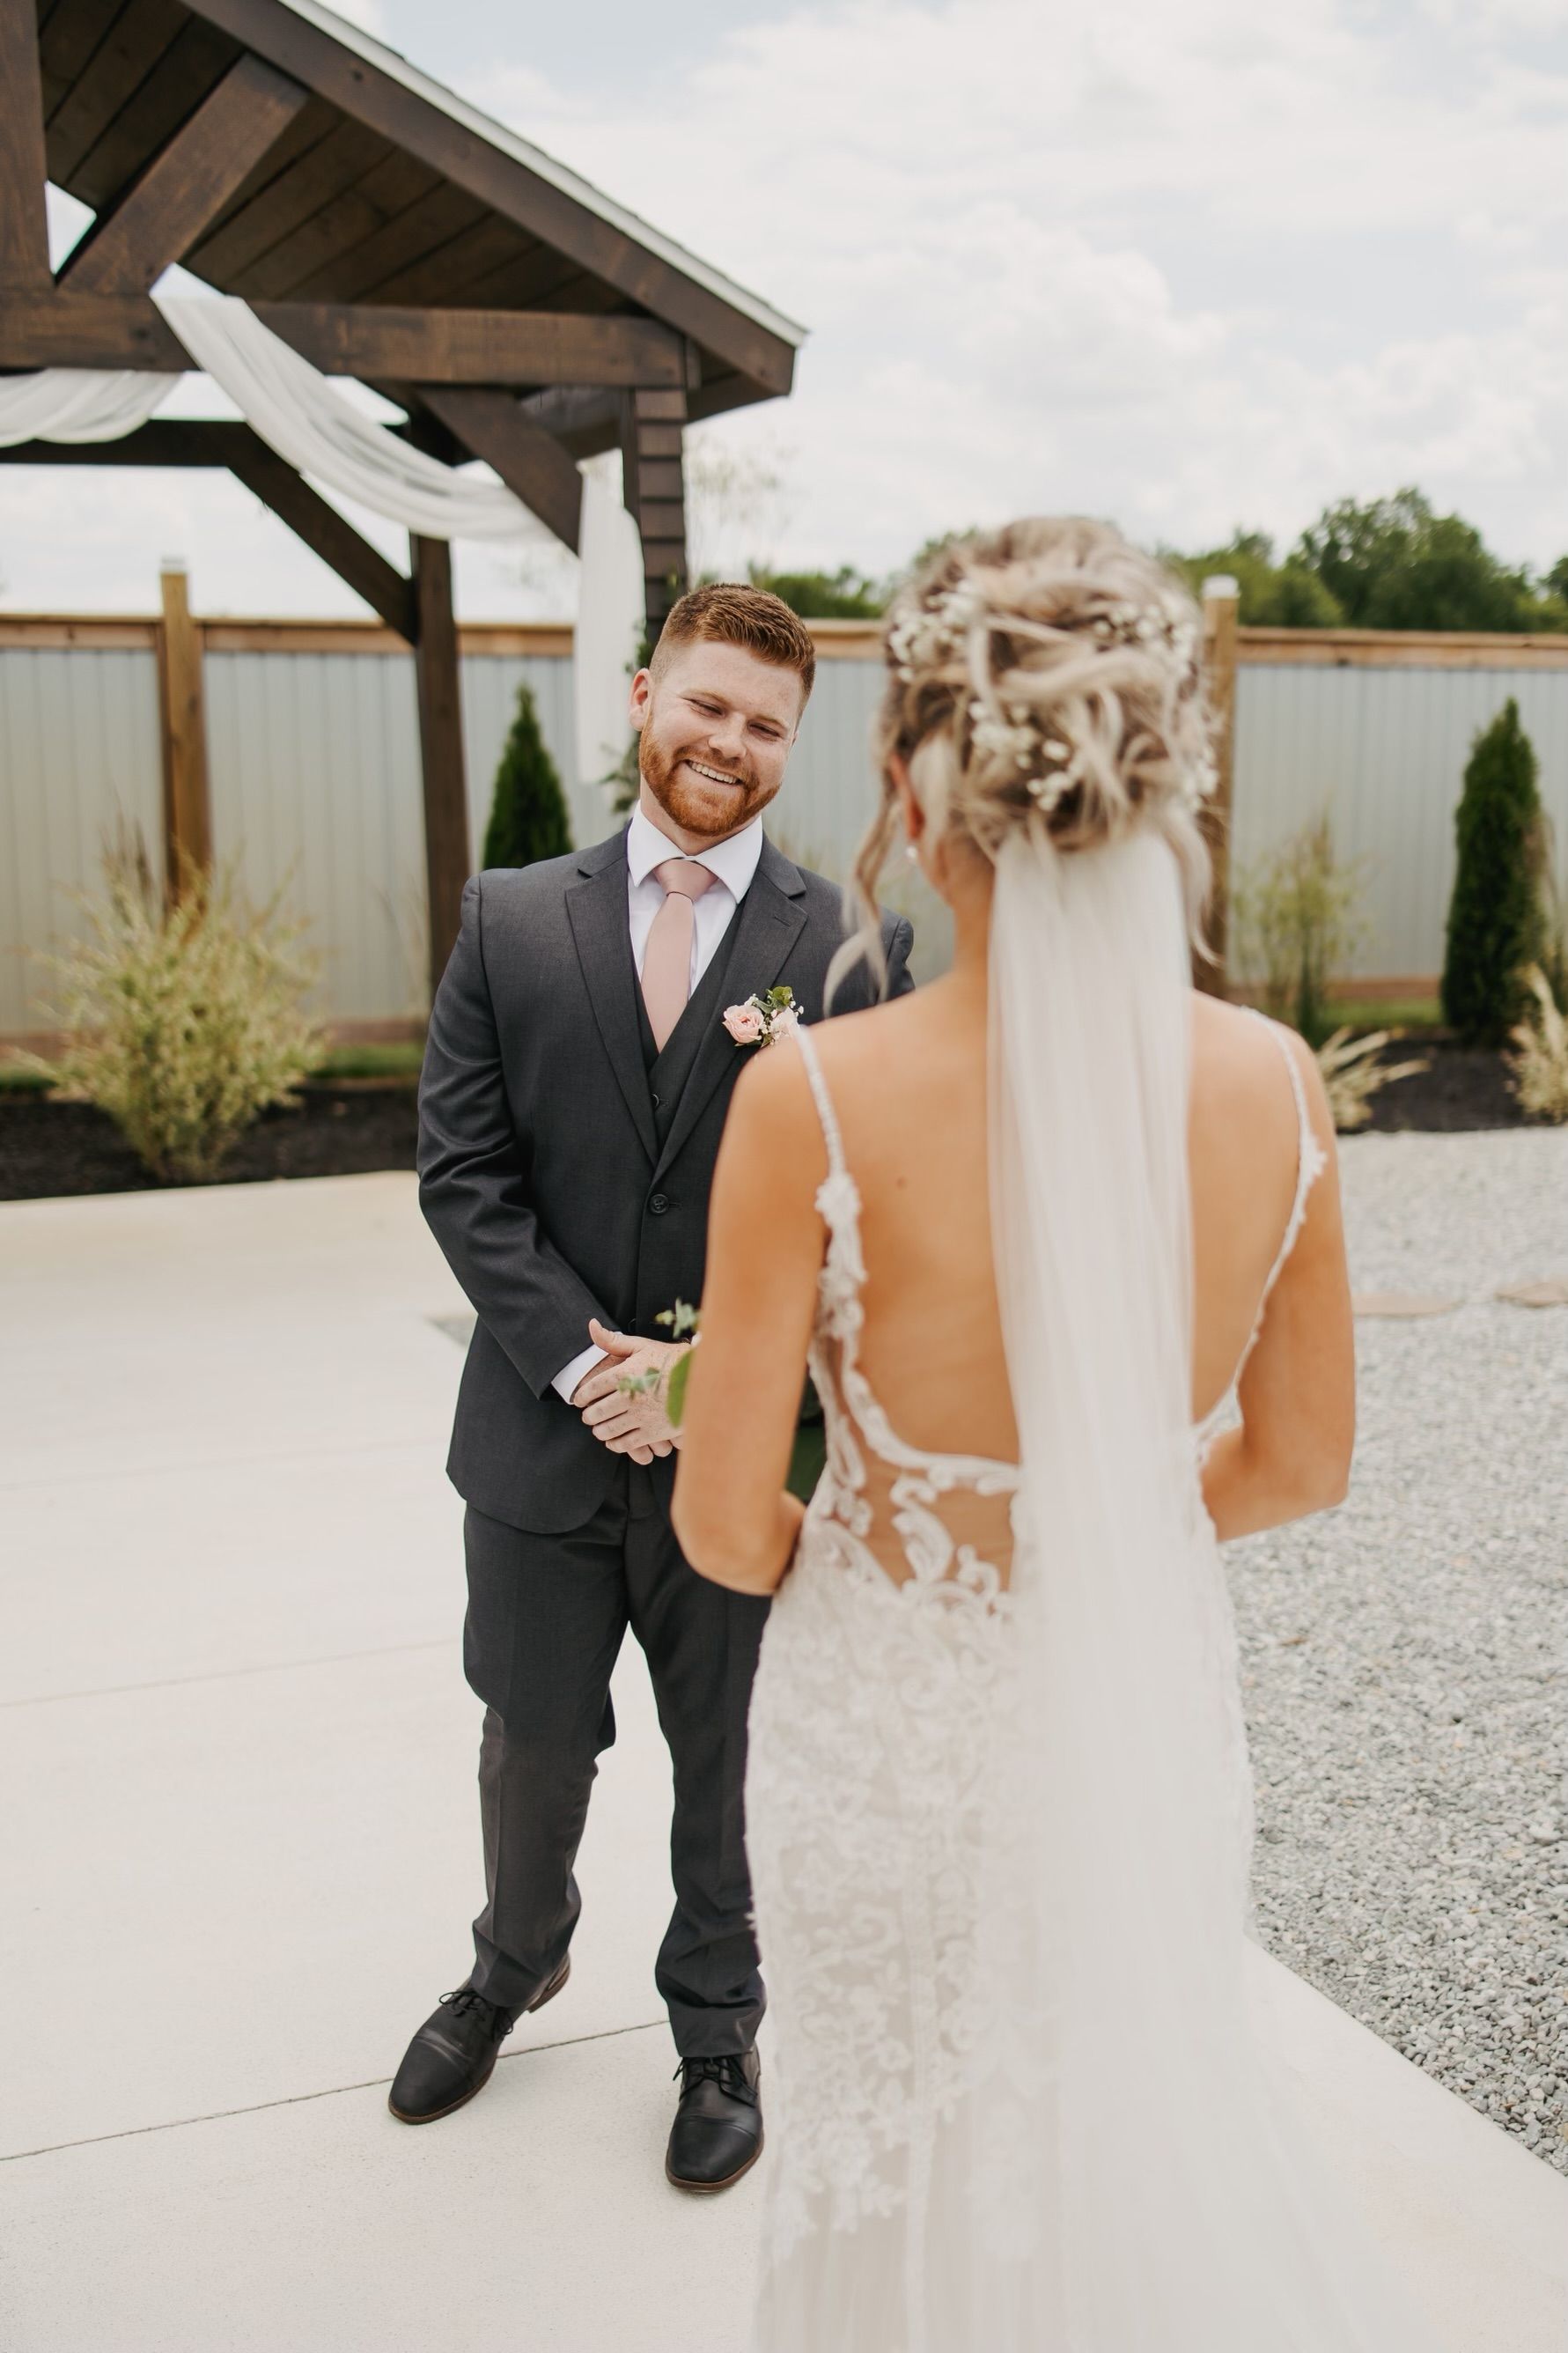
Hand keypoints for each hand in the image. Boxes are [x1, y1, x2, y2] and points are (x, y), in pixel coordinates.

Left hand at [572, 1319, 686, 1462]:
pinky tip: (613, 1440)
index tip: (578, 1400)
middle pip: (597, 1411)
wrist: (703, 1379)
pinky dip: (615, 1444)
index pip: (593, 1388)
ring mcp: (643, 1415)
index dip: (581, 1395)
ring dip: (599, 1430)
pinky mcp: (654, 1431)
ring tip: (598, 1428)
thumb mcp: (642, 1346)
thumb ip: (613, 1340)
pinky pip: (627, 1443)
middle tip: (587, 1416)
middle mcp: (632, 1395)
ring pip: (609, 1429)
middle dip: (588, 1415)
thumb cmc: (669, 1360)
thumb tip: (591, 1324)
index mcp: (626, 1373)